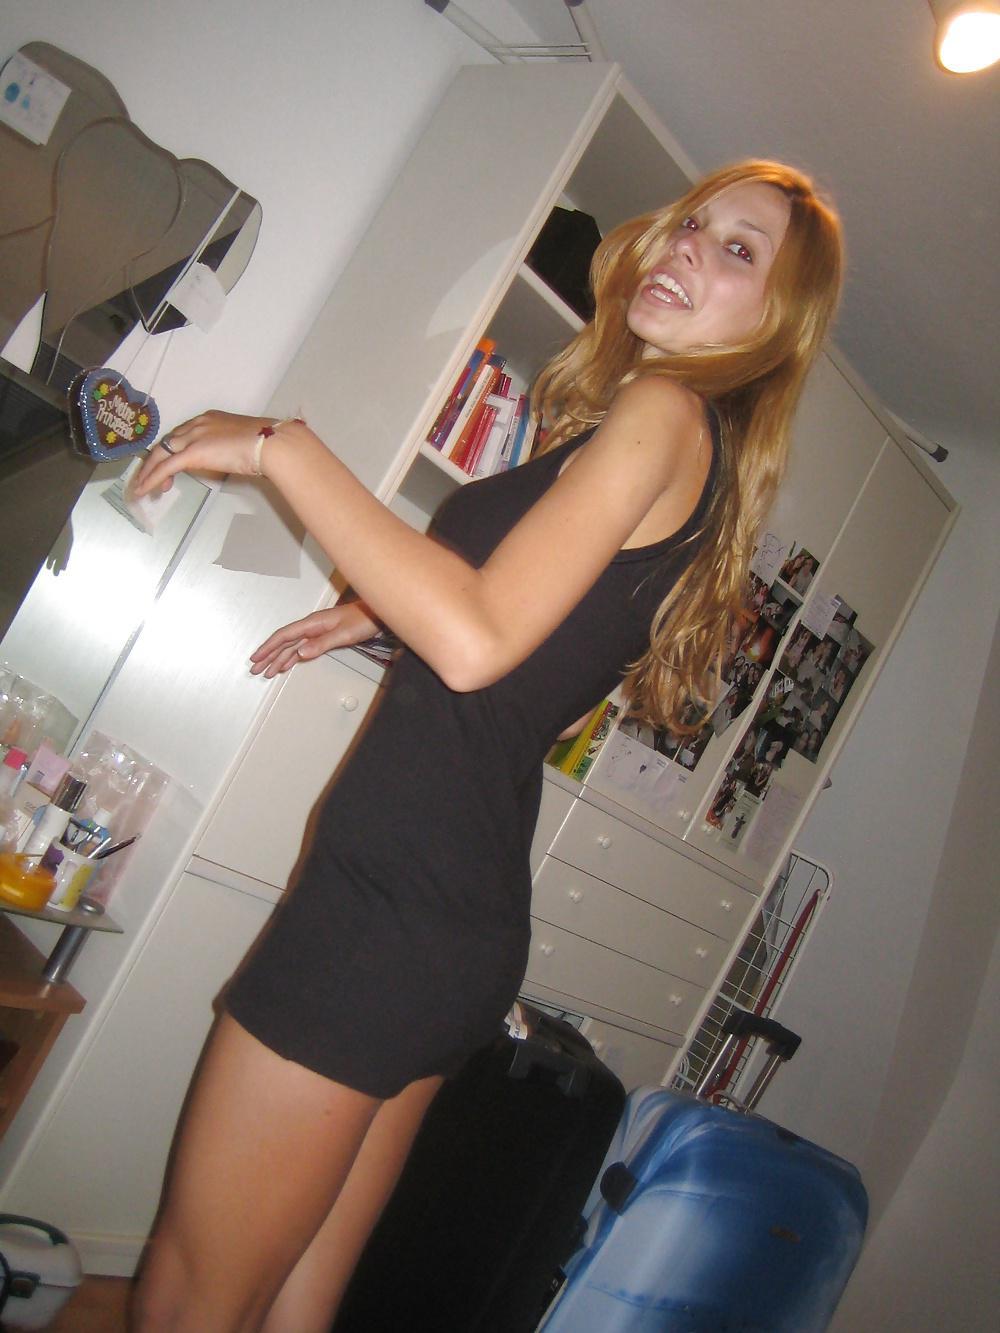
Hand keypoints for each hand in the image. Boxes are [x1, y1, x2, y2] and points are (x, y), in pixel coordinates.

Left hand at [131, 411, 276, 496]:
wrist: (270, 443)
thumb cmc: (266, 444)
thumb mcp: (242, 442)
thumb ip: (229, 448)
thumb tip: (228, 459)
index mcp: (209, 419)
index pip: (182, 434)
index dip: (173, 450)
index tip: (171, 464)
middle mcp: (197, 424)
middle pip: (167, 442)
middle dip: (156, 462)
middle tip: (152, 479)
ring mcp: (194, 437)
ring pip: (161, 454)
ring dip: (149, 472)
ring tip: (143, 488)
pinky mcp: (192, 453)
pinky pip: (166, 467)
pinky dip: (152, 479)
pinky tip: (145, 491)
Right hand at [250, 603, 381, 677]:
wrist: (375, 614)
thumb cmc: (362, 620)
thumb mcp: (343, 634)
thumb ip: (321, 644)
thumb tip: (300, 654)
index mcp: (312, 623)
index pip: (284, 636)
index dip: (269, 647)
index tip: (257, 658)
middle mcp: (311, 627)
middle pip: (284, 642)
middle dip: (269, 656)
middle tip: (256, 669)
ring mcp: (316, 632)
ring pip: (292, 647)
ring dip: (278, 659)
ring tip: (267, 671)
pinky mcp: (323, 636)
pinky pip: (302, 647)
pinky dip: (292, 657)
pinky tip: (287, 664)